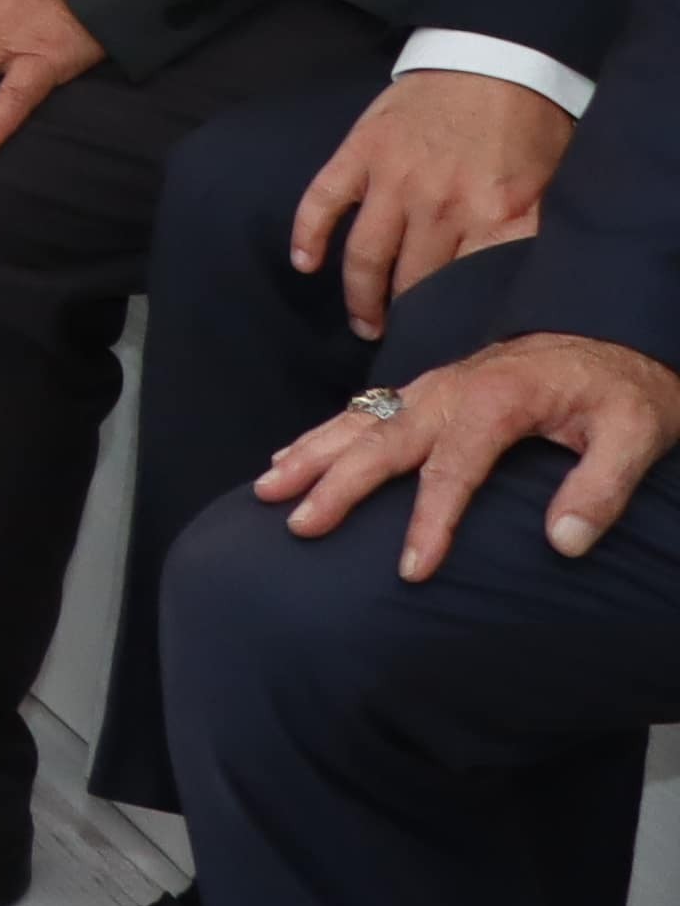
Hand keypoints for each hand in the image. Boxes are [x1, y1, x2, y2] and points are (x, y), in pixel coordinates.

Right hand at [268, 334, 679, 576]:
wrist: (614, 335)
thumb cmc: (625, 391)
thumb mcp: (637, 435)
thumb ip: (601, 488)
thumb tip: (562, 543)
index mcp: (498, 401)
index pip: (452, 470)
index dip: (430, 522)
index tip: (409, 570)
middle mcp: (451, 390)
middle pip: (382, 442)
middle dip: (336, 484)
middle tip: (298, 523)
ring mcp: (432, 386)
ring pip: (358, 421)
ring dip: (310, 454)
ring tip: (268, 488)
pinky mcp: (427, 388)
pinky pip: (362, 411)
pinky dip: (321, 434)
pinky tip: (291, 454)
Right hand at [292, 70, 580, 336]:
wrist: (493, 59)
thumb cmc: (527, 125)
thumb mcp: (547, 186)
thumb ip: (526, 234)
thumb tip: (511, 287)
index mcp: (490, 215)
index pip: (463, 289)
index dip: (452, 323)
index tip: (448, 346)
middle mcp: (436, 205)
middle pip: (410, 281)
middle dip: (404, 320)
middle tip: (402, 343)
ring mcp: (391, 179)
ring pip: (365, 255)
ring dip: (359, 296)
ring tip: (364, 324)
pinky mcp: (360, 153)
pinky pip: (323, 201)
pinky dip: (308, 235)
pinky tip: (305, 265)